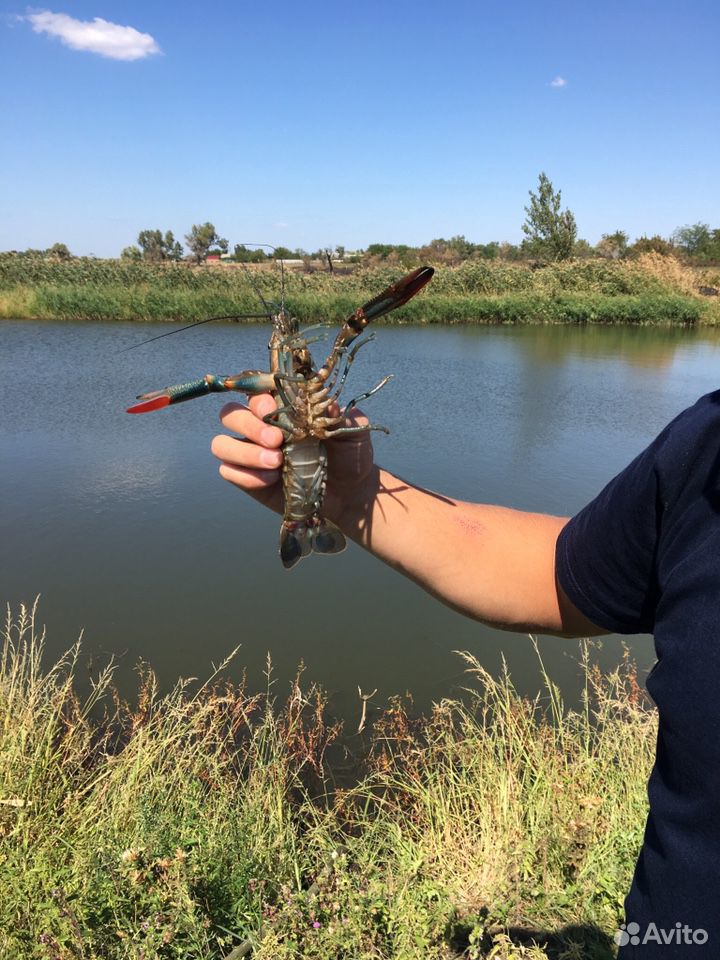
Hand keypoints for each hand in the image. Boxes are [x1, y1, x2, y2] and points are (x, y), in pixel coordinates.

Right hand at [210, 394, 376, 527]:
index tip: (273, 410)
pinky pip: (228, 472)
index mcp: (282, 407)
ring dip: (244, 453)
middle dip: (249, 426)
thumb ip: (341, 416)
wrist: (350, 493)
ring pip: (221, 444)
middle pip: (230, 414)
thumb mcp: (352, 432)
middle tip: (277, 441)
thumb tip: (328, 403)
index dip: (257, 398)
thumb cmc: (349, 456)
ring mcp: (250, 452)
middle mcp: (260, 426)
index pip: (255, 391)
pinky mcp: (248, 479)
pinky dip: (246, 476)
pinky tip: (271, 480)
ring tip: (276, 464)